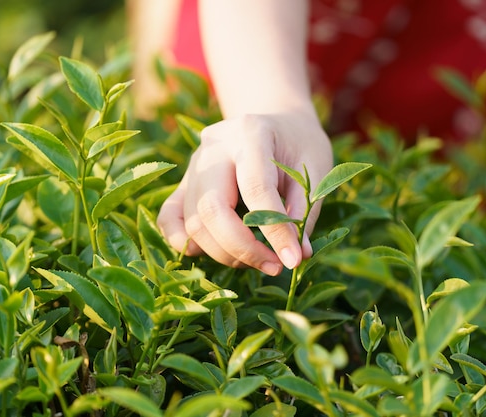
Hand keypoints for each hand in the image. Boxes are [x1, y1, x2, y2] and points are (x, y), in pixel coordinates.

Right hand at [157, 111, 332, 275]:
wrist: (276, 124)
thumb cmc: (298, 145)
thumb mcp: (315, 167)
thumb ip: (304, 210)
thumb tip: (298, 256)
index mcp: (251, 133)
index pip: (256, 189)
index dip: (274, 231)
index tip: (293, 259)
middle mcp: (213, 147)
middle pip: (212, 208)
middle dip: (243, 248)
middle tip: (274, 266)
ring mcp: (193, 164)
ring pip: (194, 222)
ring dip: (226, 253)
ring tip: (261, 259)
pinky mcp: (183, 183)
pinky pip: (170, 219)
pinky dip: (188, 243)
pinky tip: (219, 252)